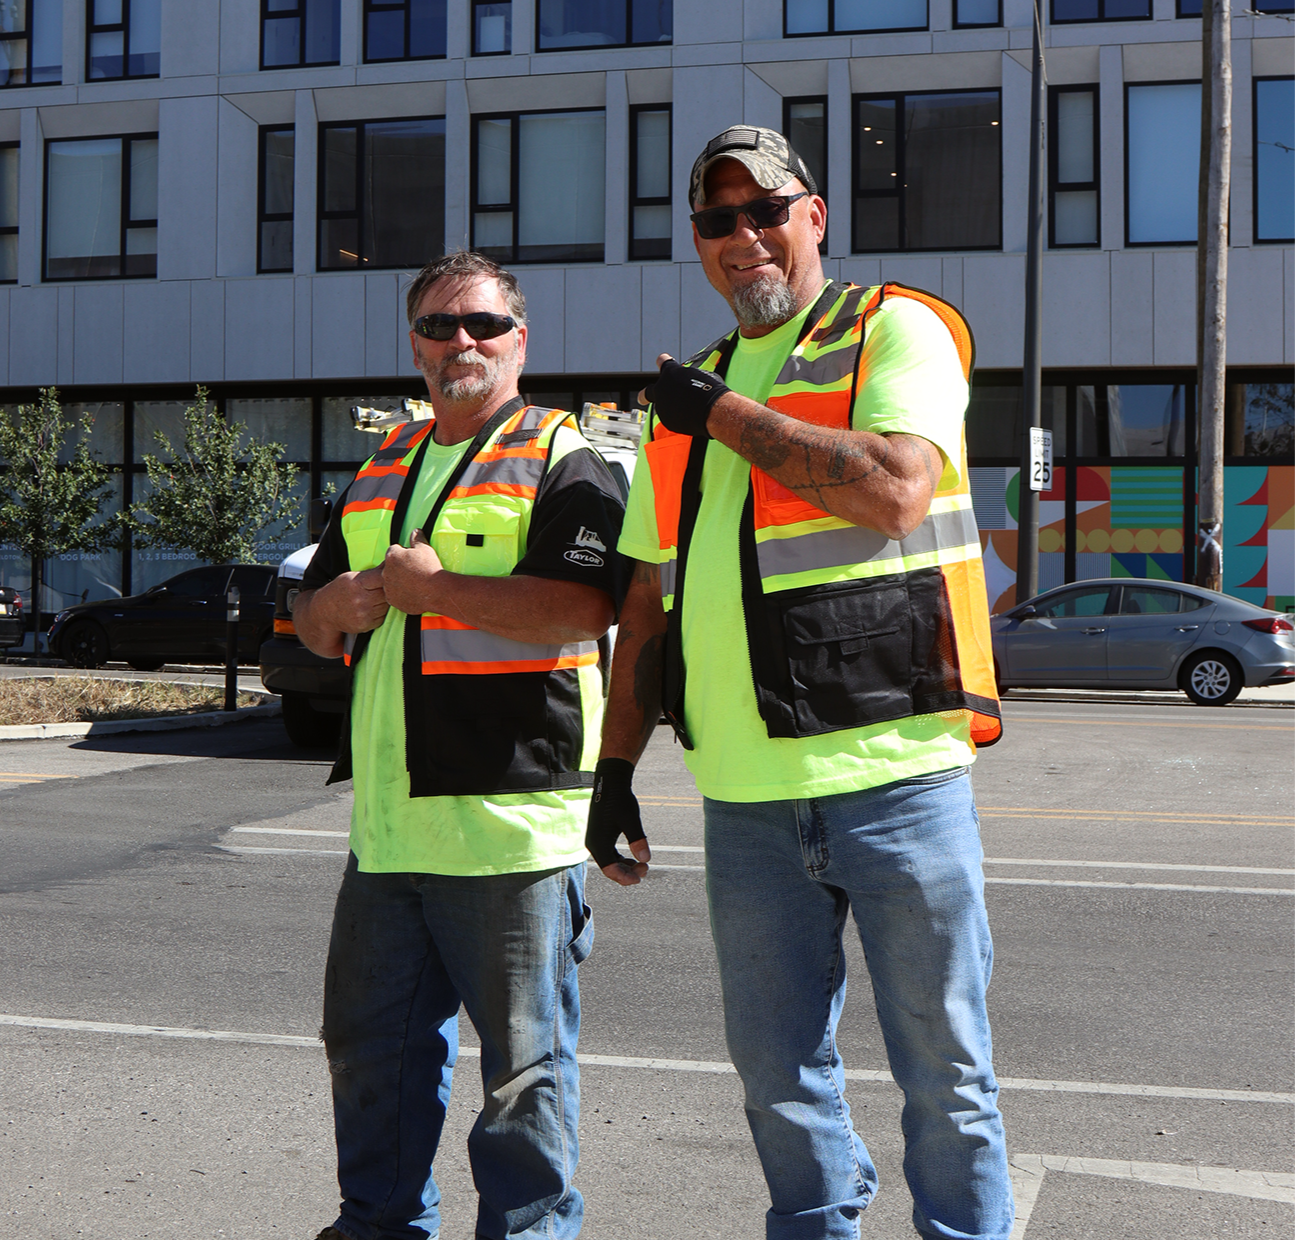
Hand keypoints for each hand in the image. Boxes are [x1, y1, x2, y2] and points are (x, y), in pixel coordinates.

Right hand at [322, 567, 388, 632]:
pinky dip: (381, 612)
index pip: (383, 577)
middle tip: (383, 587)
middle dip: (389, 589)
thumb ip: (372, 572)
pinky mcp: (366, 625)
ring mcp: (363, 614)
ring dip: (385, 601)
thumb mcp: (351, 577)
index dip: (389, 575)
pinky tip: (371, 608)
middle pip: (388, 592)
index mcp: (357, 584)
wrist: (325, 612)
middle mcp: (360, 600)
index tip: (389, 575)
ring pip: (387, 605)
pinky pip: (383, 616)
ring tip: (375, 597)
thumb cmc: (341, 590)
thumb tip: (391, 563)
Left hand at [382, 529, 443, 615]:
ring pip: (391, 581)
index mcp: (392, 555)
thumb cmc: (430, 568)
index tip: (413, 559)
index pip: (394, 550)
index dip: (403, 554)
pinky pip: (394, 595)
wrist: (436, 591)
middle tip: (414, 571)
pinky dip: (401, 594)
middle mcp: (385, 571)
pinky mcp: (392, 599)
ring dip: (399, 581)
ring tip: (415, 583)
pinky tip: (412, 593)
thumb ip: (417, 538)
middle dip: (399, 567)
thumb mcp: (425, 548)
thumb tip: (415, 530)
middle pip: (391, 566)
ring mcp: (388, 586)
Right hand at [586, 757, 650, 885]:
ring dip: (626, 867)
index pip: (609, 869)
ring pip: (611, 862)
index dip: (624, 878)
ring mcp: (597, 840)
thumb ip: (637, 839)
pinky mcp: (601, 835)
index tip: (640, 878)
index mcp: (598, 842)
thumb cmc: (619, 798)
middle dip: (628, 873)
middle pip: (610, 868)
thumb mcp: (630, 820)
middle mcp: (594, 844)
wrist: (611, 781)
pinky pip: (611, 854)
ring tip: (643, 865)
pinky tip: (635, 859)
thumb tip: (646, 859)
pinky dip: (622, 859)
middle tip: (646, 869)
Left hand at [641, 354, 727, 437]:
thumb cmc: (708, 391)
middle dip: (644, 395)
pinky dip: (681, 419)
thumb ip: (688, 379)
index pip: (663, 362)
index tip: (661, 360)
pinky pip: (673, 419)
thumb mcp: (701, 376)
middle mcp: (661, 388)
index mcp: (670, 373)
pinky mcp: (667, 421)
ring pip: (665, 408)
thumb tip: (688, 385)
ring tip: (691, 409)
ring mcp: (662, 406)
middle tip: (641, 398)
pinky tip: (692, 417)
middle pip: (648, 392)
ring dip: (673, 409)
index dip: (663, 361)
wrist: (711, 410)